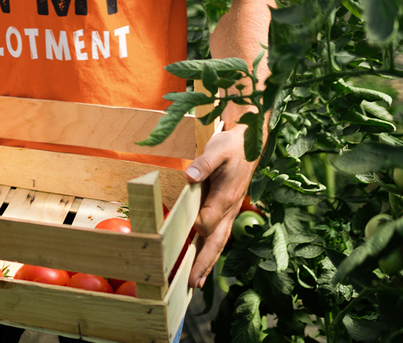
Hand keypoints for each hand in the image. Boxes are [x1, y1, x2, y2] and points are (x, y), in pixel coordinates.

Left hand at [183, 125, 254, 288]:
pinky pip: (219, 235)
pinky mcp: (227, 210)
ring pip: (219, 242)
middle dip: (204, 262)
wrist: (249, 144)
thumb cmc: (231, 147)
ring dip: (207, 262)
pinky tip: (203, 262)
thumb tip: (190, 176)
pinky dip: (211, 251)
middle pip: (216, 240)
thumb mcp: (217, 150)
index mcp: (226, 195)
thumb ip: (205, 164)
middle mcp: (230, 208)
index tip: (179, 234)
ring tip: (195, 283)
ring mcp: (230, 212)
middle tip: (192, 283)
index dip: (195, 226)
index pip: (208, 219)